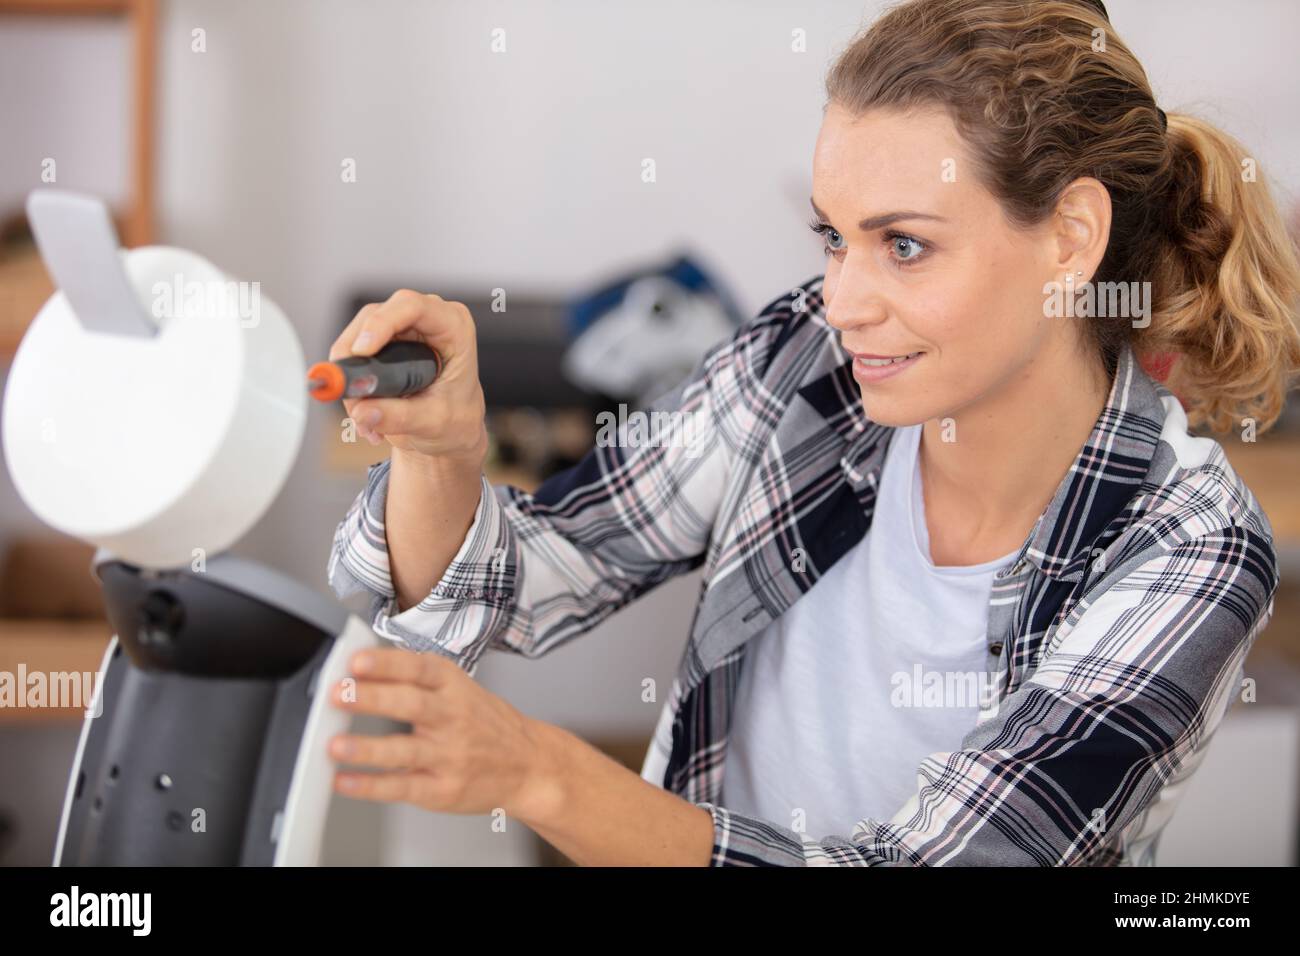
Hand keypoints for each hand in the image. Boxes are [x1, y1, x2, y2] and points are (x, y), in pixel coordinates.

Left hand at [326, 647, 558, 819]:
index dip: (388, 663)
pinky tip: (347, 781)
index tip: (357, 661)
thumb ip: (415, 679)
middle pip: (411, 704)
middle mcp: (453, 718)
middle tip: (338, 694)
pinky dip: (372, 786)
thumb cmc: (487, 724)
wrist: (529, 763)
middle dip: (372, 698)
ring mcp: (449, 755)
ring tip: (336, 746)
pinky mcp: (443, 789)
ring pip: (406, 750)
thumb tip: (360, 670)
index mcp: (454, 686)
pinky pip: (403, 787)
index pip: (419, 668)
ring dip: (368, 748)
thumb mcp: (461, 688)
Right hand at [328, 289, 487, 463]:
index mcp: (454, 326)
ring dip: (349, 373)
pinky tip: (361, 411)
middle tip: (351, 395)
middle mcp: (427, 318)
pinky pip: (352, 351)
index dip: (381, 323)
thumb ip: (401, 417)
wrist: (452, 425)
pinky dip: (349, 380)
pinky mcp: (382, 340)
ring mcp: (402, 326)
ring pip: (357, 333)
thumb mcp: (436, 421)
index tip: (361, 352)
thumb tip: (362, 411)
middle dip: (355, 356)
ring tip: (361, 414)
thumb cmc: (457, 416)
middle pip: (375, 316)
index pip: (412, 307)